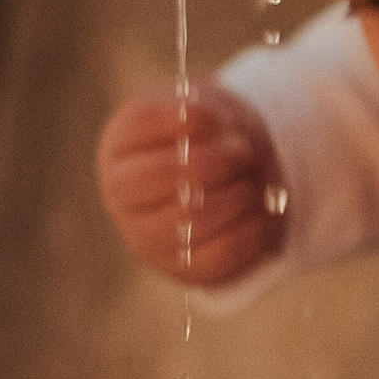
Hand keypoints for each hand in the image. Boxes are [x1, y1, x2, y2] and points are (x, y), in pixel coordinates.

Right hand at [97, 85, 285, 287]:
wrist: (218, 190)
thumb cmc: (207, 142)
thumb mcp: (205, 112)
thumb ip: (210, 111)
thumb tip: (218, 127)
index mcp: (120, 146)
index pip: (138, 124)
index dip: (179, 119)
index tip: (214, 119)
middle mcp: (121, 193)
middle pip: (160, 174)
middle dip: (214, 162)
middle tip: (243, 154)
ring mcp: (145, 235)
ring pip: (192, 218)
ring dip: (235, 196)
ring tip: (252, 184)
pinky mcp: (179, 267)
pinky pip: (218, 253)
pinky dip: (247, 229)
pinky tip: (257, 212)